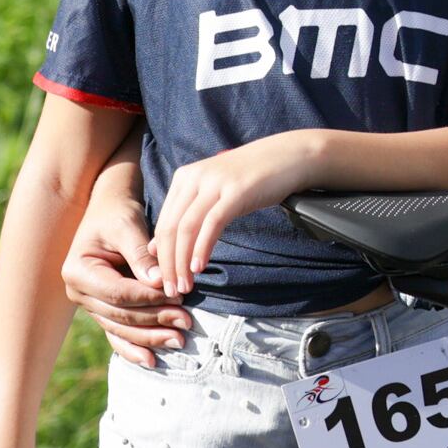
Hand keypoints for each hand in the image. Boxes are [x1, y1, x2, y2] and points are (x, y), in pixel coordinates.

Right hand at [63, 165, 189, 364]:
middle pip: (120, 315)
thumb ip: (141, 255)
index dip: (148, 298)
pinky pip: (117, 333)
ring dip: (151, 337)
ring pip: (121, 328)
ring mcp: (89, 304)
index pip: (118, 293)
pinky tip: (153, 361)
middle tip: (187, 321)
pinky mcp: (103, 310)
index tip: (177, 296)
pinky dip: (134, 347)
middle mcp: (78, 293)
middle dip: (155, 321)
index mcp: (77, 271)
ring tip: (180, 339)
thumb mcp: (127, 226)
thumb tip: (160, 283)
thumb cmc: (117, 213)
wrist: (109, 211)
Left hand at [154, 132, 318, 295]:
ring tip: (186, 285)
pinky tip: (200, 266)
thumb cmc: (253, 178)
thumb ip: (187, 215)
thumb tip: (157, 247)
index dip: (161, 256)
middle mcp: (194, 178)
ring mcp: (215, 183)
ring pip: (187, 228)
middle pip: (170, 227)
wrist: (290, 156)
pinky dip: (202, 247)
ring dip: (182, 261)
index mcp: (184, 178)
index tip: (166, 280)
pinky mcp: (236, 190)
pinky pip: (212, 223)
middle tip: (172, 290)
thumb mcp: (214, 193)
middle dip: (168, 263)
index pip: (163, 223)